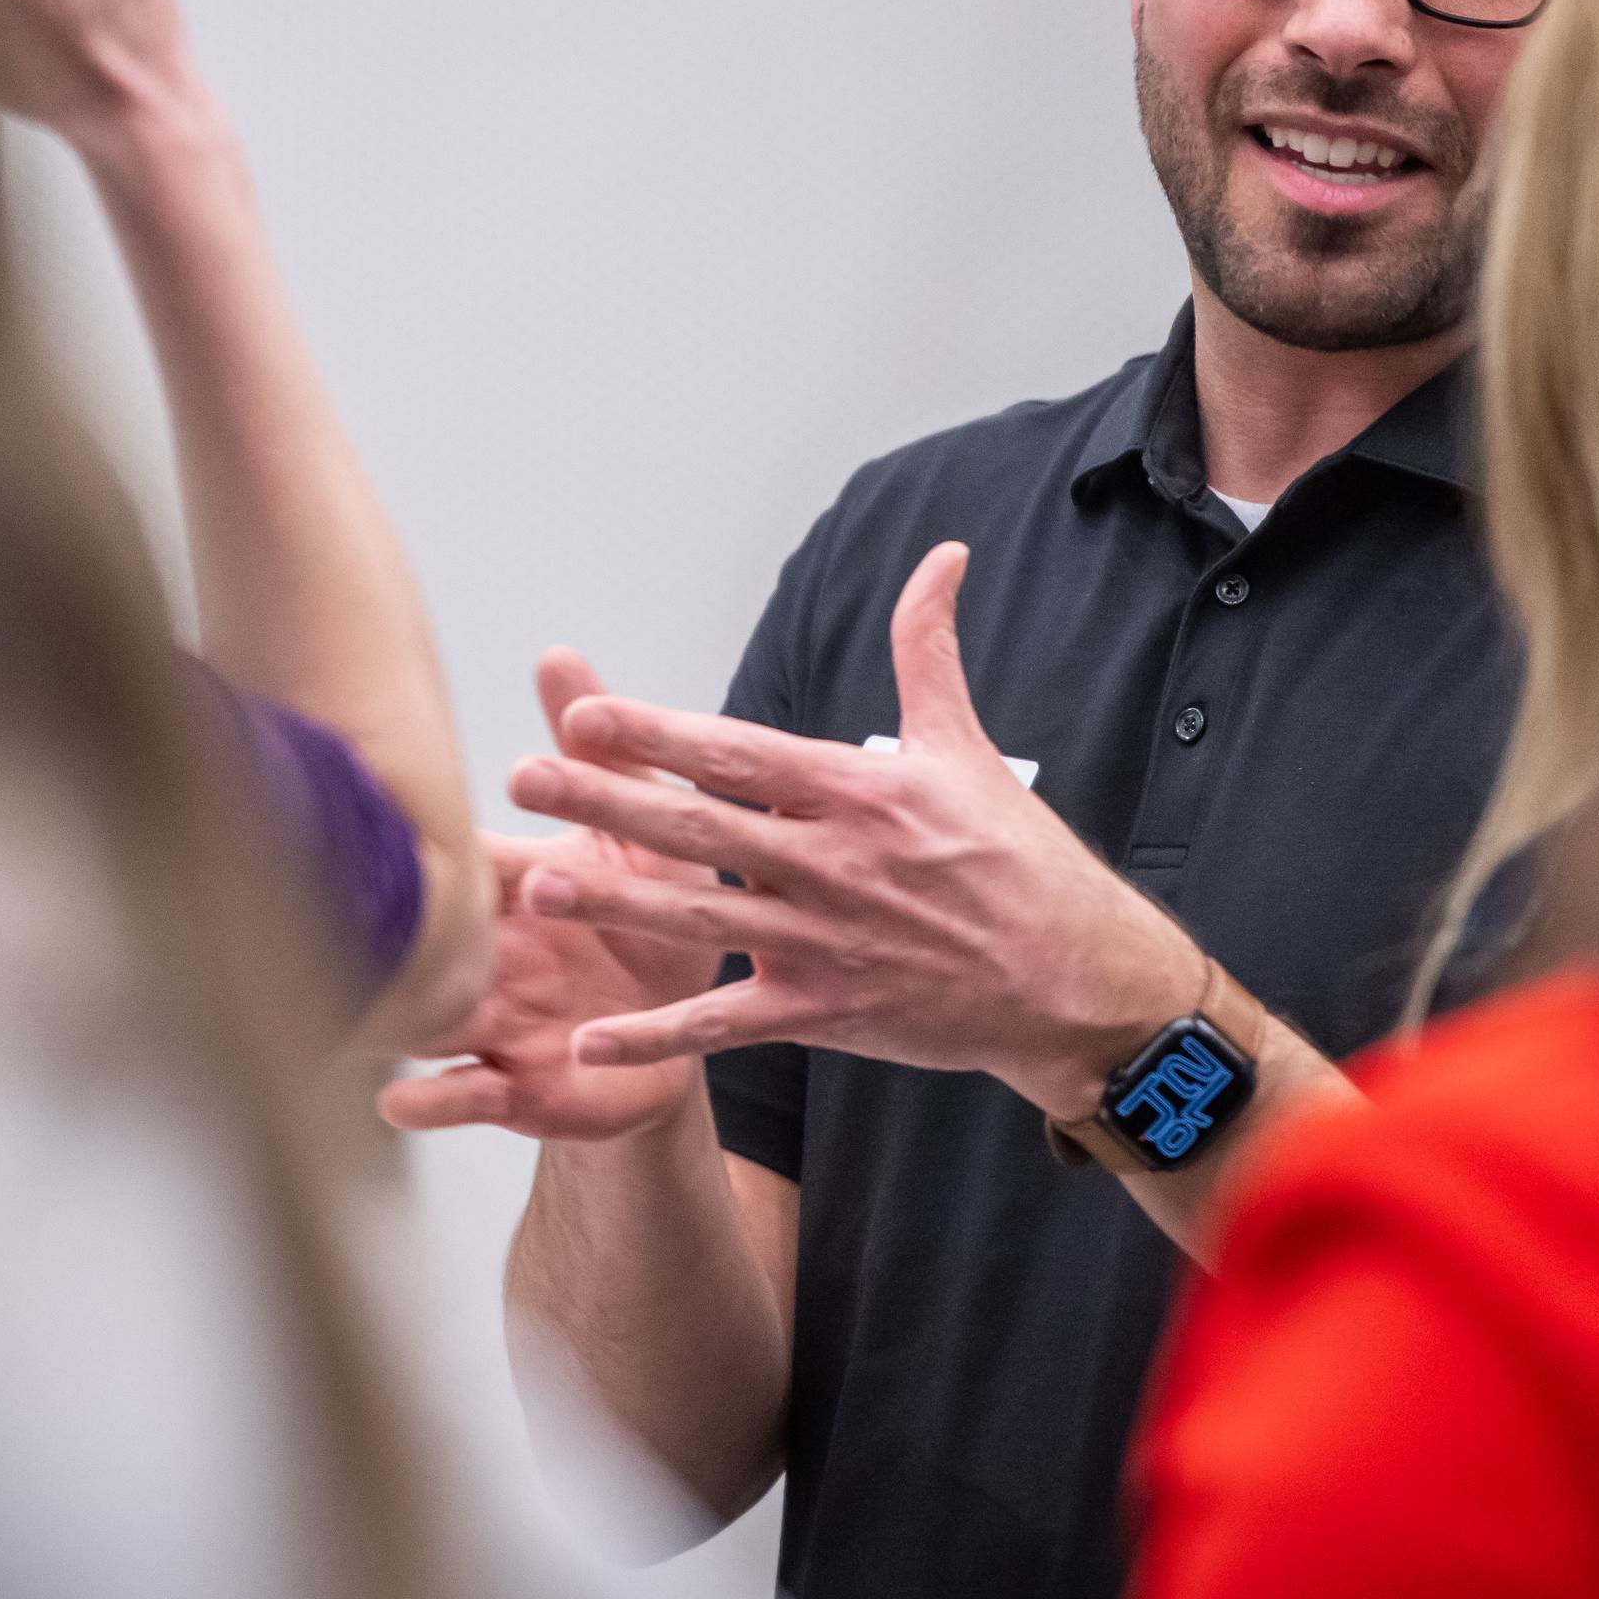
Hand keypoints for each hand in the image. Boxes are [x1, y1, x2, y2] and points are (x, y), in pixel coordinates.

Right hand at [377, 653, 726, 1140]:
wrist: (684, 1029)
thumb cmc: (656, 915)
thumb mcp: (646, 831)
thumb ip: (605, 754)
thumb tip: (559, 656)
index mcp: (507, 883)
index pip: (445, 852)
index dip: (414, 835)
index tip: (367, 805)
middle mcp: (482, 949)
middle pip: (414, 934)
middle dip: (387, 921)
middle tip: (347, 907)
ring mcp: (487, 1019)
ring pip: (415, 1014)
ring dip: (390, 1012)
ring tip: (359, 1010)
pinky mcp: (511, 1087)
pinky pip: (459, 1097)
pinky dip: (430, 1101)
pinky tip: (403, 1100)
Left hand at [505, 543, 1206, 1117]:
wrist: (1074, 981)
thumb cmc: (1020, 862)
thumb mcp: (969, 746)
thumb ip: (930, 649)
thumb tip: (943, 559)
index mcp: (858, 793)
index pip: (740, 755)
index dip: (660, 736)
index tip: (587, 712)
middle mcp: (832, 865)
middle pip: (700, 828)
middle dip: (607, 801)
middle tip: (524, 776)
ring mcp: (823, 944)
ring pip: (698, 921)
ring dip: (615, 903)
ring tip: (536, 883)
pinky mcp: (824, 1014)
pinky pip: (725, 1027)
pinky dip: (658, 1037)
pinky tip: (589, 1040)